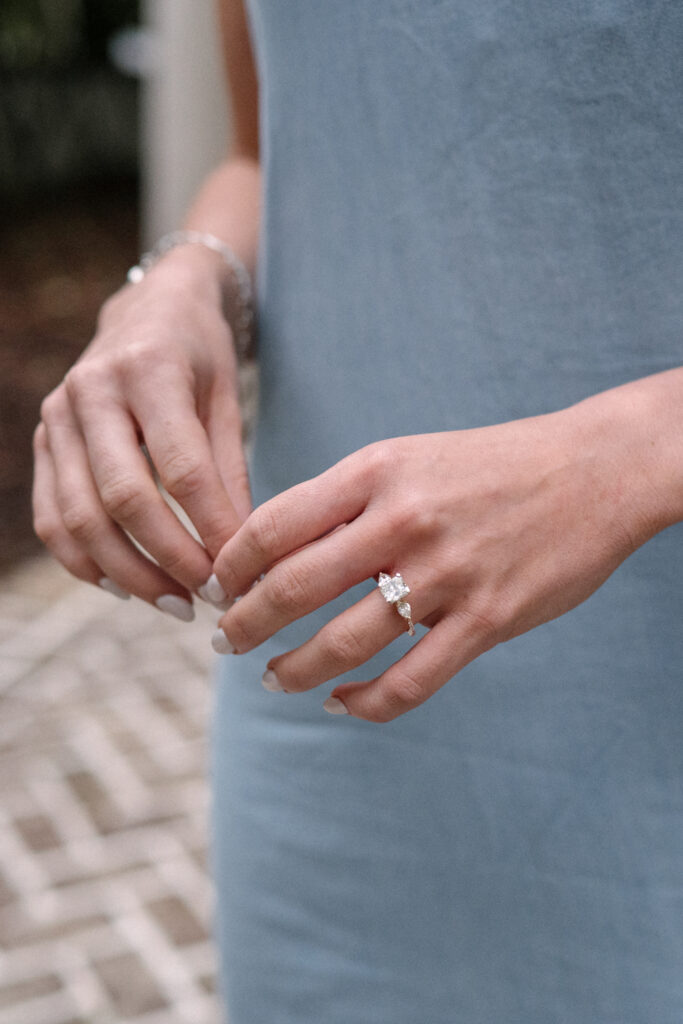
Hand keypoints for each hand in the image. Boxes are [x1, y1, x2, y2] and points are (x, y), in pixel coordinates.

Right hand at [32, 247, 248, 616]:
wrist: (147, 310)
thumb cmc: (199, 357)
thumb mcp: (228, 399)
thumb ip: (229, 472)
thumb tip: (240, 552)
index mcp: (150, 369)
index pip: (181, 468)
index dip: (210, 529)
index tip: (239, 574)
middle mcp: (92, 391)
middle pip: (123, 498)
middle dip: (169, 560)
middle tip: (209, 598)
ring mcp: (57, 417)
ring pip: (80, 518)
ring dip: (128, 573)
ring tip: (175, 603)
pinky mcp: (42, 442)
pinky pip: (52, 518)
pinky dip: (85, 562)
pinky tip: (125, 586)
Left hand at [212, 399, 656, 719]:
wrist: (592, 469)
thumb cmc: (490, 464)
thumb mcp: (409, 457)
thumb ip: (347, 499)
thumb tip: (279, 549)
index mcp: (376, 472)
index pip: (273, 525)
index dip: (230, 565)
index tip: (217, 586)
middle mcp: (403, 521)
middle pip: (292, 588)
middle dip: (244, 625)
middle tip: (225, 642)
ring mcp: (446, 574)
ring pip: (344, 644)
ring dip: (294, 671)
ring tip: (273, 680)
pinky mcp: (487, 619)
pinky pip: (410, 681)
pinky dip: (365, 703)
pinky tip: (341, 704)